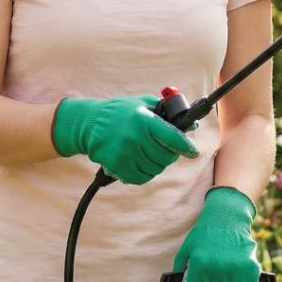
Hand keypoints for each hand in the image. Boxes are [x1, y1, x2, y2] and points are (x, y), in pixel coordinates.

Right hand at [51, 95, 197, 184]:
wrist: (89, 124)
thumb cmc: (119, 112)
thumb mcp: (142, 103)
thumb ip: (166, 111)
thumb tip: (192, 125)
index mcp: (143, 119)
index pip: (172, 137)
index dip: (185, 146)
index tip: (192, 152)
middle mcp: (135, 137)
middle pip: (165, 156)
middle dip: (169, 154)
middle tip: (165, 150)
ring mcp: (125, 153)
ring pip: (155, 169)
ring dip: (156, 164)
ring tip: (148, 154)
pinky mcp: (117, 167)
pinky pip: (141, 178)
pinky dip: (145, 173)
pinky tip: (140, 163)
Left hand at [172, 186, 259, 281]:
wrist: (227, 220)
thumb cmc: (204, 237)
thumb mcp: (185, 252)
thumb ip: (180, 277)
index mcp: (200, 265)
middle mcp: (218, 270)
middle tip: (209, 279)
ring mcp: (237, 271)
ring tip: (222, 276)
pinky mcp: (251, 270)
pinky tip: (233, 279)